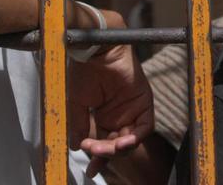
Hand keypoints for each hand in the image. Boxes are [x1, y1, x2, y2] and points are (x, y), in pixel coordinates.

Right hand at [67, 10, 153, 177]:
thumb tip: (77, 147)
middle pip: (118, 144)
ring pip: (131, 139)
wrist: (96, 51)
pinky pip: (145, 127)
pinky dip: (136, 137)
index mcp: (104, 117)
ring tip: (110, 148)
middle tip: (95, 151)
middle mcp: (120, 115)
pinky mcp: (144, 102)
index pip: (104, 143)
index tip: (91, 170)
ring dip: (121, 148)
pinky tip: (123, 142)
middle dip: (107, 153)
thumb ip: (79, 126)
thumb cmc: (84, 72)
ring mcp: (133, 109)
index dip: (99, 158)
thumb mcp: (77, 104)